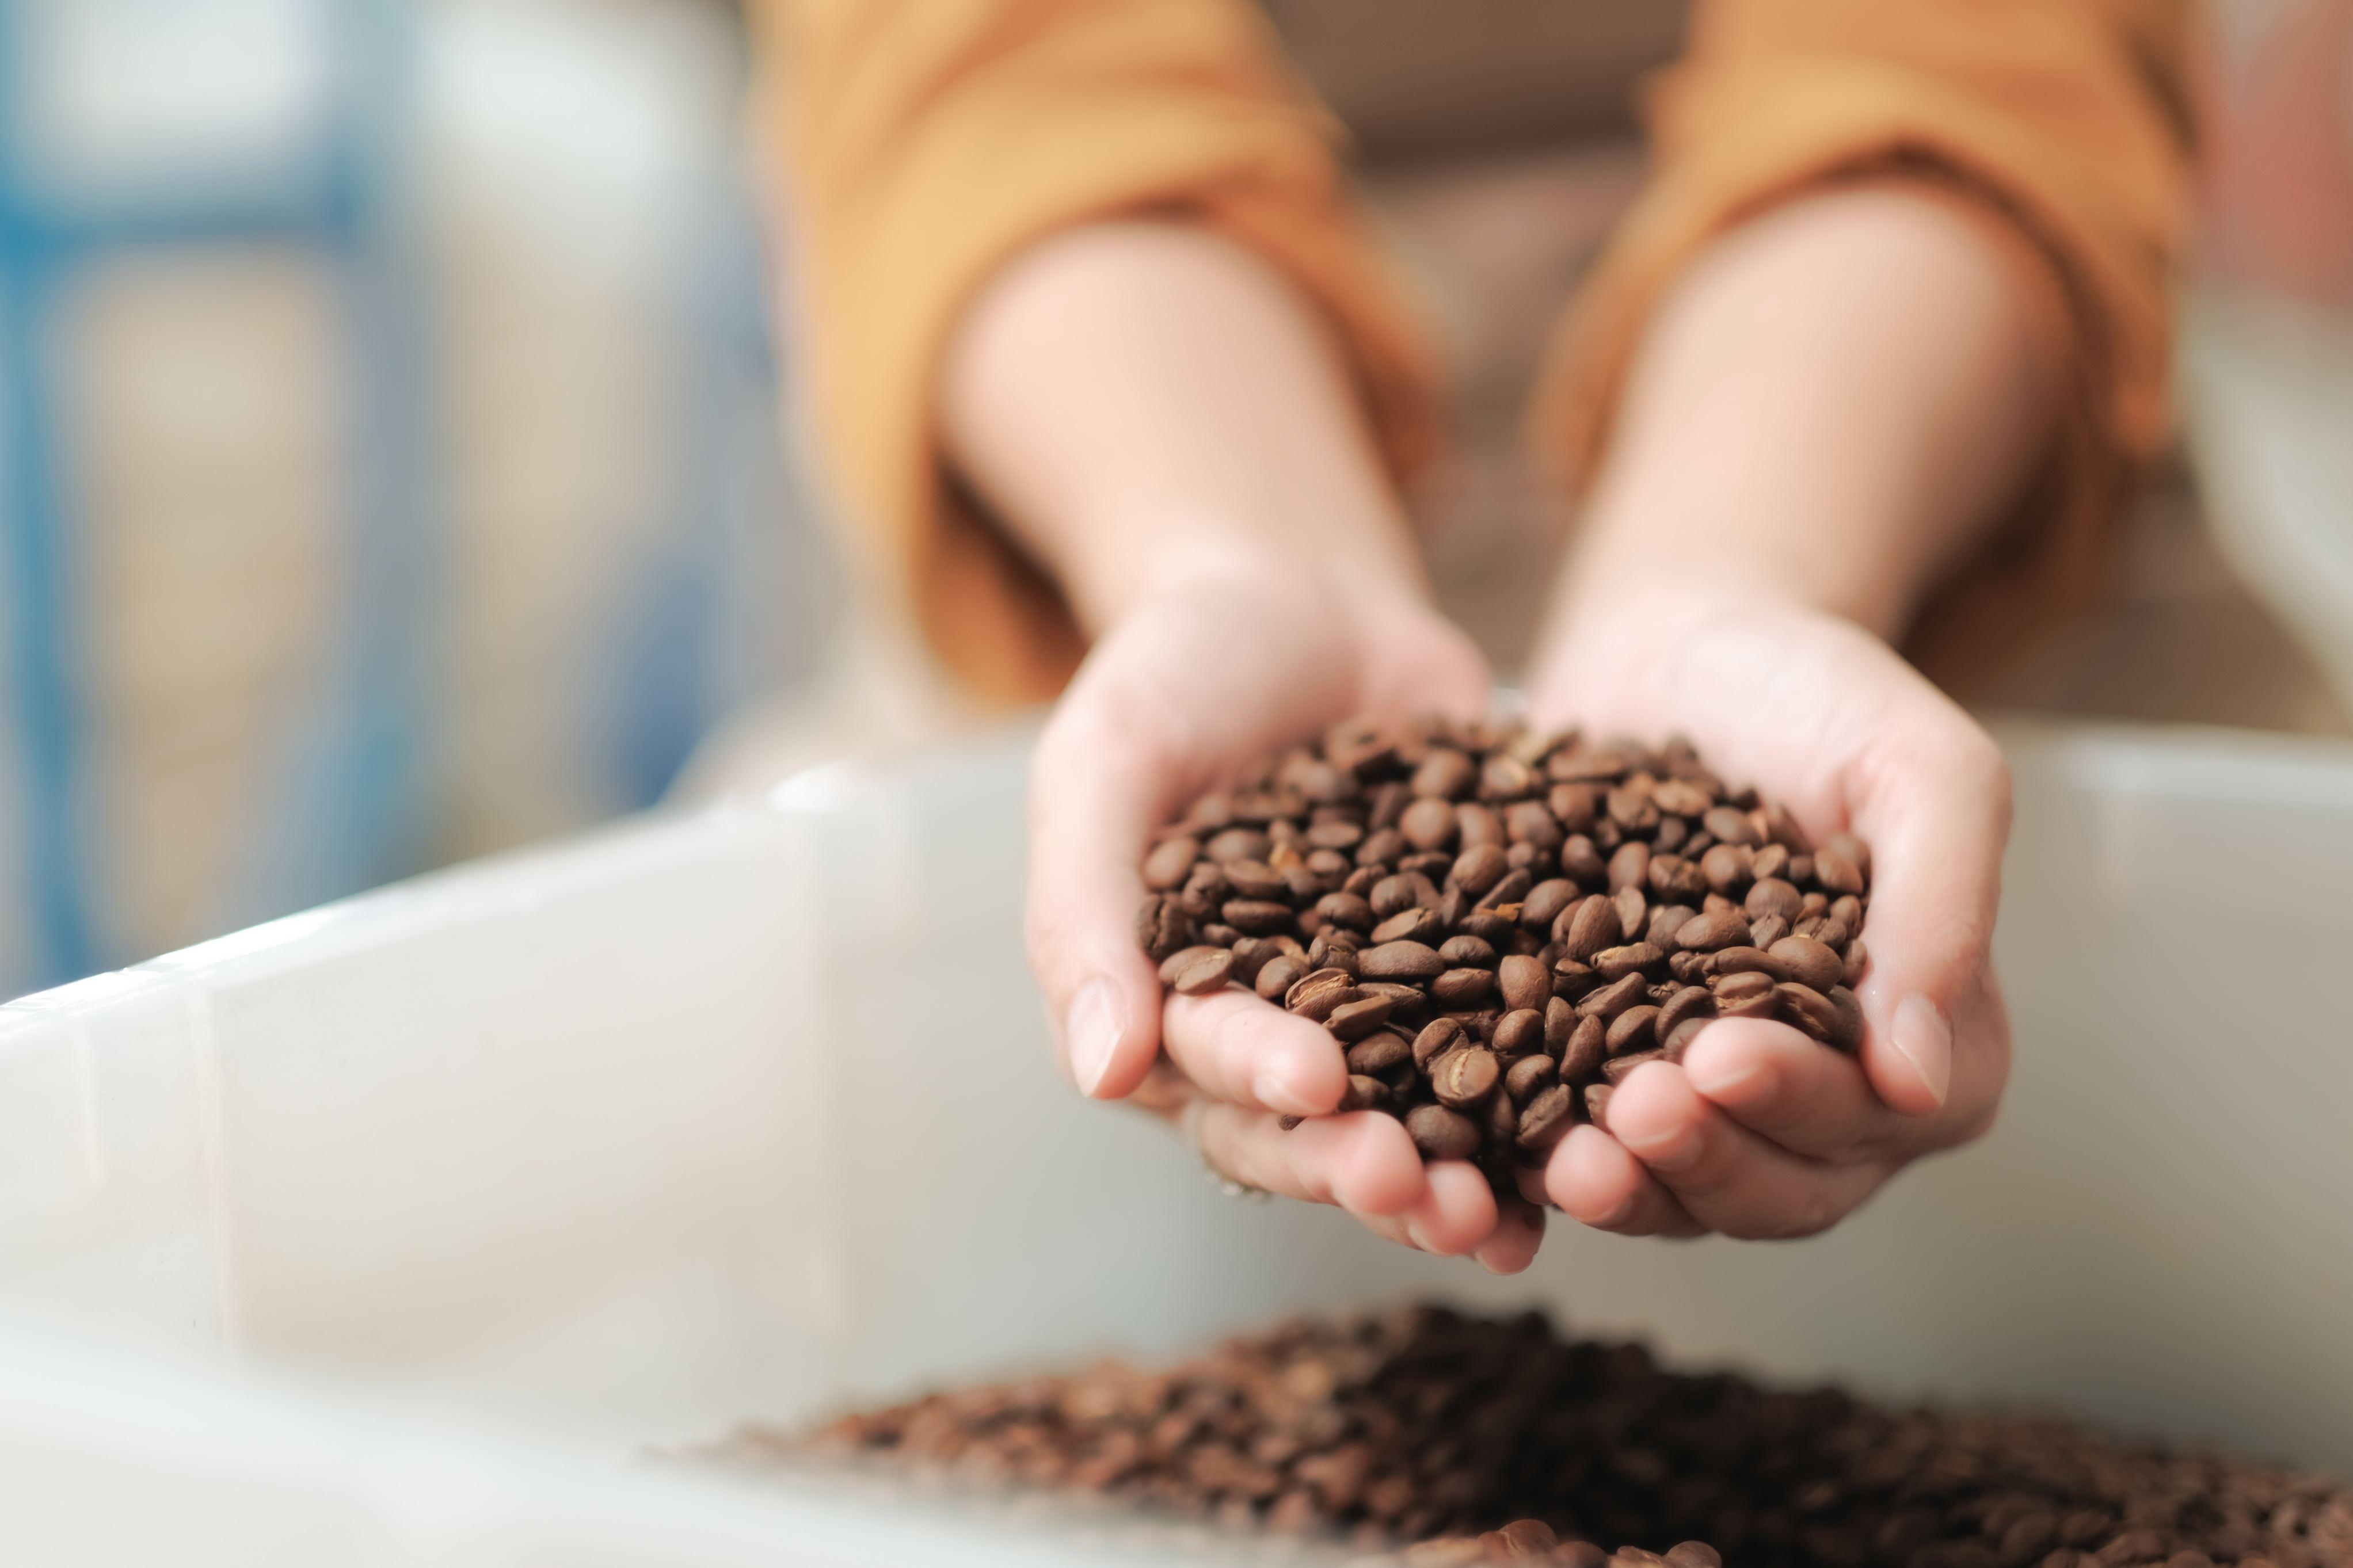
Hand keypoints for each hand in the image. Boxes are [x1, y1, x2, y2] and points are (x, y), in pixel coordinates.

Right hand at [1025, 548, 1548, 1270]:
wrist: (1299, 592)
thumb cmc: (1174, 670)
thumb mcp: (1107, 760)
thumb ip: (1084, 906)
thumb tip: (1099, 1075)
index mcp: (1162, 1001)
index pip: (1208, 1066)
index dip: (1262, 1085)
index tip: (1321, 1088)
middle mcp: (1267, 1030)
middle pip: (1311, 1128)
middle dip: (1367, 1166)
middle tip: (1435, 1197)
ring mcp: (1373, 1010)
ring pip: (1409, 1117)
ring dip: (1457, 1176)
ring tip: (1512, 1216)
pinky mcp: (1469, 975)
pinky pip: (1508, 1053)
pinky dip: (1544, 1110)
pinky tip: (1596, 1152)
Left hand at [1523, 590, 2012, 1238]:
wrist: (1685, 647)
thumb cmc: (1825, 698)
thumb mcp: (1919, 770)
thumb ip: (1941, 909)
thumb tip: (1919, 1082)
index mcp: (1926, 1041)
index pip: (1875, 1117)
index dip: (1800, 1101)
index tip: (1722, 1059)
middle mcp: (1820, 1092)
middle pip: (1776, 1185)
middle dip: (1702, 1160)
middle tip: (1629, 1112)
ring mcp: (1701, 1093)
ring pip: (1673, 1187)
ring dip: (1621, 1184)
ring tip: (1559, 1158)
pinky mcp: (1595, 1069)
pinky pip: (1570, 1139)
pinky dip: (1529, 1153)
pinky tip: (1480, 1134)